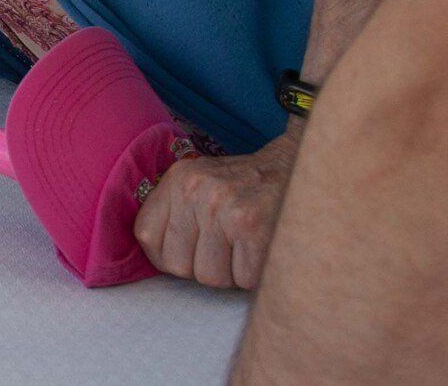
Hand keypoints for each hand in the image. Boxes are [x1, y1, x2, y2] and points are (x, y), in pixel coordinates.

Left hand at [134, 133, 297, 288]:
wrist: (301, 168)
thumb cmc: (247, 185)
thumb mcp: (201, 182)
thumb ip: (175, 211)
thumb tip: (157, 255)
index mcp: (178, 180)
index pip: (146, 236)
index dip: (165, 257)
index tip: (186, 254)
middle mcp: (196, 192)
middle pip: (178, 265)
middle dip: (202, 268)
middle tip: (224, 251)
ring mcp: (224, 210)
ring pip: (210, 277)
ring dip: (230, 275)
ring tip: (243, 249)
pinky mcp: (254, 229)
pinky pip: (242, 279)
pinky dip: (254, 276)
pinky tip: (261, 252)